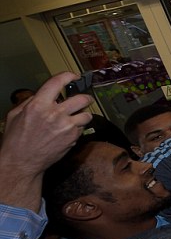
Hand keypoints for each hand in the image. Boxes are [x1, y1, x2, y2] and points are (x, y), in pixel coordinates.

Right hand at [0, 73, 92, 211]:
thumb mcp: (15, 115)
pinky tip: (69, 131)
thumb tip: (44, 95)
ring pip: (87, 114)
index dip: (68, 76)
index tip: (73, 76)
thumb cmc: (16, 140)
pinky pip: (82, 128)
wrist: (21, 162)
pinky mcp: (73, 138)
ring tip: (77, 117)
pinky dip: (78, 128)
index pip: (57, 82)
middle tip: (84, 99)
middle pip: (81, 98)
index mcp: (38, 105)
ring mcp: (66, 127)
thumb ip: (31, 102)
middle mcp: (55, 114)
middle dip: (85, 98)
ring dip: (83, 114)